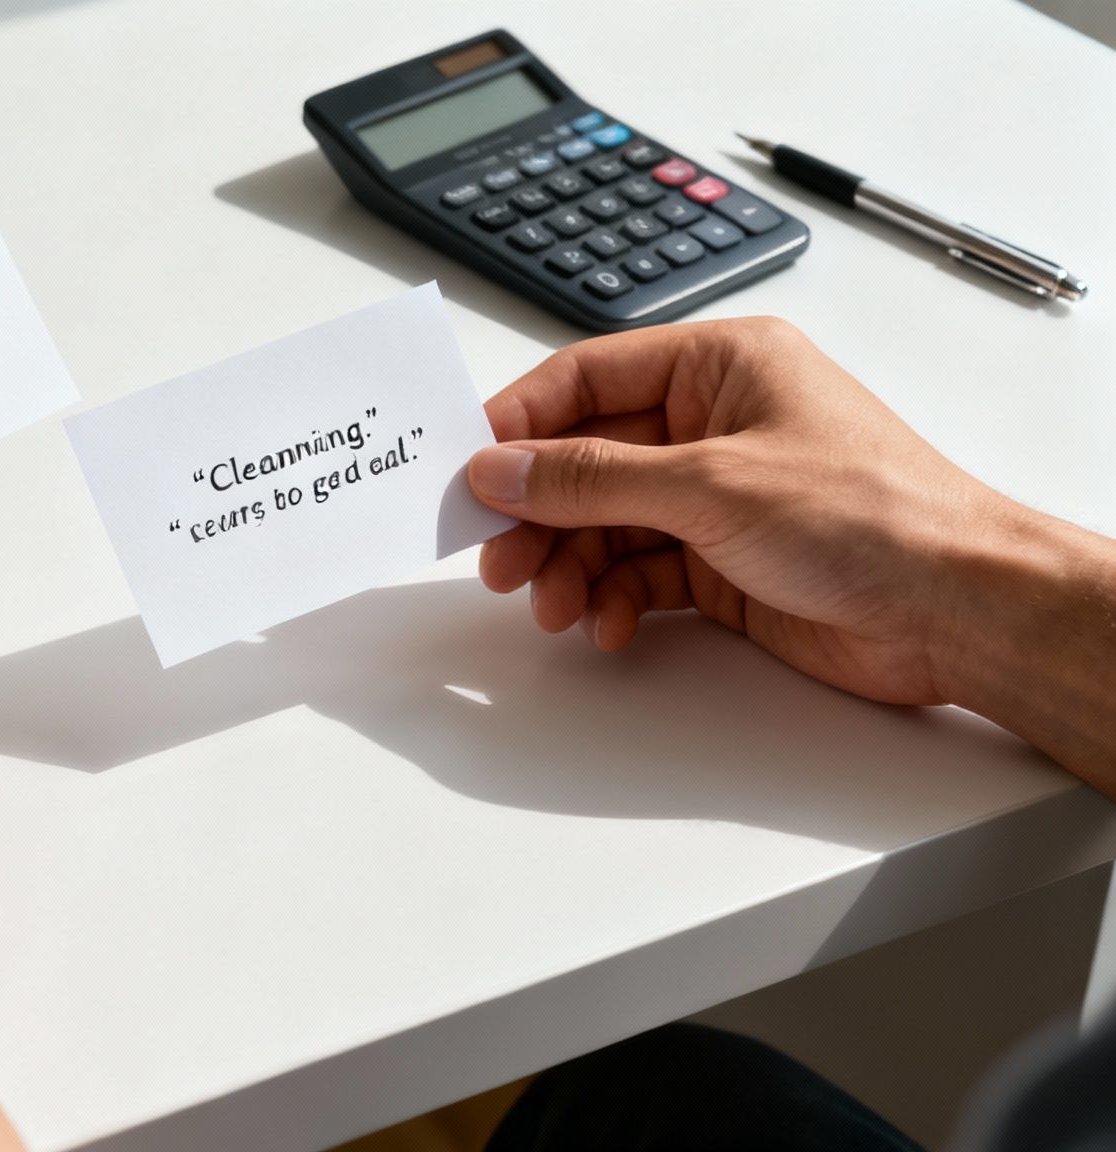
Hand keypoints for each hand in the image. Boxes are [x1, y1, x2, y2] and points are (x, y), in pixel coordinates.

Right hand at [466, 317, 1014, 706]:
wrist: (957, 609)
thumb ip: (591, 478)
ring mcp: (718, 497)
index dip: (521, 421)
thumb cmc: (874, 515)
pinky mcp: (724, 563)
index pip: (588, 377)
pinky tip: (607, 625)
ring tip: (550, 604)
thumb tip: (502, 468)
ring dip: (569, 566)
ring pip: (605, 524)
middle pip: (586, 460)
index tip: (467, 467)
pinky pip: (638, 574)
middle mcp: (715, 425)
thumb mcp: (710, 484)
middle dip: (538, 512)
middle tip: (496, 557)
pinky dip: (612, 601)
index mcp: (721, 366)